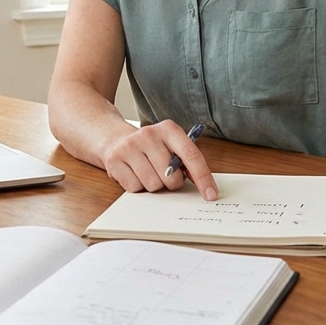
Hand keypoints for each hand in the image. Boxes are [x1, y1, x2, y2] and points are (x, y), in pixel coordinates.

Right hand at [101, 120, 217, 200]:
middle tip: (163, 173)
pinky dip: (137, 186)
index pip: (191, 155)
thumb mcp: (170, 146)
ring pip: (153, 185)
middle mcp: (149, 134)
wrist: (115, 140)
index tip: (211, 195)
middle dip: (171, 183)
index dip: (203, 177)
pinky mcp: (115, 160)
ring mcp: (130, 146)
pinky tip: (134, 173)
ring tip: (146, 171)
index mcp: (168, 129)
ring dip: (153, 185)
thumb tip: (205, 187)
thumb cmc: (150, 147)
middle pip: (171, 177)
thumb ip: (187, 161)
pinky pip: (135, 188)